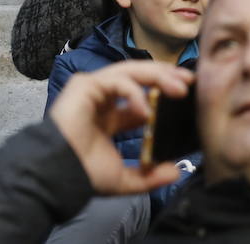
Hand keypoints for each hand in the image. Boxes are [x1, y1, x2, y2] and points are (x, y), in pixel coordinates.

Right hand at [49, 60, 193, 195]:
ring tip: (180, 87)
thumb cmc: (84, 174)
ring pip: (131, 71)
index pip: (144, 96)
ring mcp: (94, 89)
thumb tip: (175, 173)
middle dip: (167, 76)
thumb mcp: (124, 179)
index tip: (188, 96)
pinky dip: (135, 92)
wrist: (58, 175)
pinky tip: (146, 111)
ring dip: (158, 75)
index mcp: (112, 117)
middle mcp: (104, 99)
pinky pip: (118, 81)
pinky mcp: (85, 85)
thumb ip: (149, 177)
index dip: (165, 93)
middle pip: (141, 76)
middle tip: (190, 81)